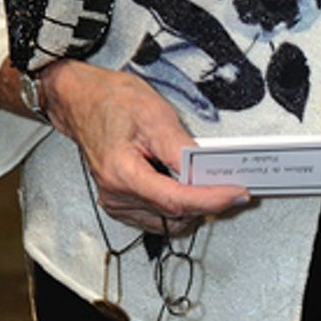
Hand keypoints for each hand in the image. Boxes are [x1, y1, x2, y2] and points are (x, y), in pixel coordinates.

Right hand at [33, 59, 250, 233]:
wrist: (82, 100)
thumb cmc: (111, 101)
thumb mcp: (155, 115)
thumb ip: (183, 148)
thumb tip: (208, 170)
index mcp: (122, 173)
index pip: (176, 200)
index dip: (212, 200)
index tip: (237, 194)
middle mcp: (116, 194)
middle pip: (175, 214)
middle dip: (207, 201)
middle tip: (230, 182)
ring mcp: (116, 202)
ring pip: (169, 220)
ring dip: (192, 204)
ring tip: (203, 178)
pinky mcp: (120, 203)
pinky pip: (157, 217)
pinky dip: (177, 205)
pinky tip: (183, 184)